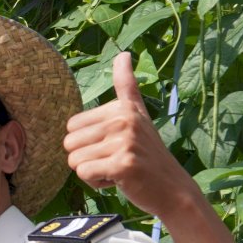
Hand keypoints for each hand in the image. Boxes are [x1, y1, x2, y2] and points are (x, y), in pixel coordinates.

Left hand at [63, 51, 198, 219]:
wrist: (173, 189)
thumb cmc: (148, 155)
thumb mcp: (138, 116)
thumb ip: (126, 86)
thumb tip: (123, 53)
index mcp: (123, 107)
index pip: (72, 125)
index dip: (88, 142)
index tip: (114, 145)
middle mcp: (124, 119)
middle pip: (69, 143)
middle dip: (87, 158)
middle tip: (115, 160)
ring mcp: (125, 141)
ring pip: (74, 160)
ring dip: (92, 171)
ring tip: (117, 169)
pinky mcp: (123, 164)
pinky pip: (83, 173)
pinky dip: (96, 183)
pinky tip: (118, 180)